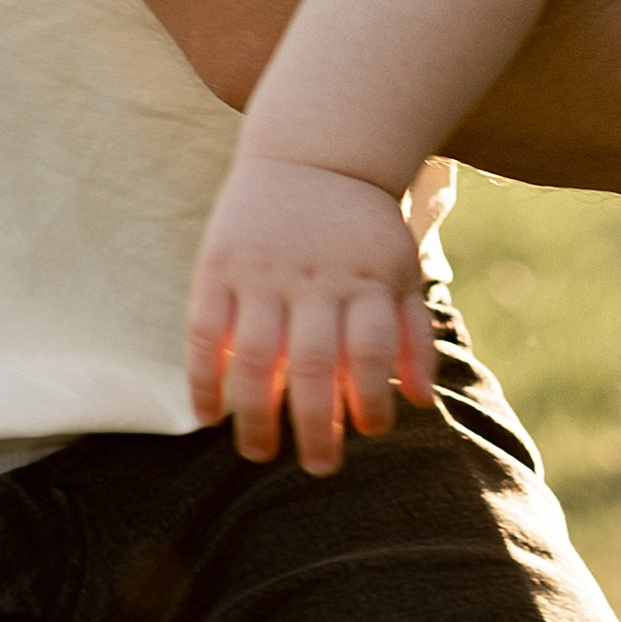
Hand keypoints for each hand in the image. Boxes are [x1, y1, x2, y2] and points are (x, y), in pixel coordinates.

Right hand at [187, 158, 435, 475]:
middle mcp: (316, 280)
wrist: (313, 152)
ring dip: (256, 414)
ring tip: (259, 452)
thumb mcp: (401, 268)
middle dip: (316, 425)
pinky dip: (204, 377)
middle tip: (319, 468)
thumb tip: (417, 402)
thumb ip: (413, 332)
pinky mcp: (218, 266)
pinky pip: (205, 331)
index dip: (371, 399)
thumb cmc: (361, 227)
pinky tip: (207, 415)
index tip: (367, 432)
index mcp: (367, 280)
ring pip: (257, 357)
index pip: (372, 352)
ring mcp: (263, 273)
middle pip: (315, 365)